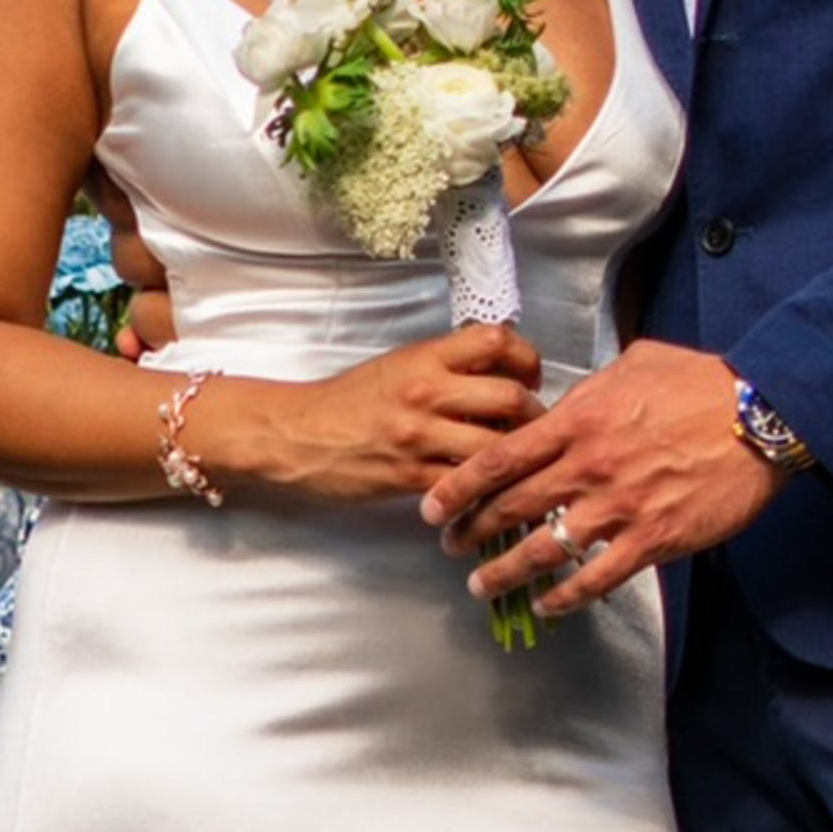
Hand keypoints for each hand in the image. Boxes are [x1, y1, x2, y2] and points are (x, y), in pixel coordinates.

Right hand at [226, 325, 542, 507]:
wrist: (297, 434)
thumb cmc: (348, 400)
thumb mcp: (398, 365)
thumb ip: (446, 366)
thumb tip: (499, 374)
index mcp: (425, 357)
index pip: (496, 340)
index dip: (526, 357)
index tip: (530, 375)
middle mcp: (427, 391)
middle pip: (510, 396)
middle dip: (535, 414)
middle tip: (534, 426)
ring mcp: (420, 435)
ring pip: (496, 445)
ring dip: (515, 456)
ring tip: (514, 461)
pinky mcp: (410, 476)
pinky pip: (465, 484)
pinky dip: (483, 490)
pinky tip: (486, 491)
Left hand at [424, 340, 781, 613]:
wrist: (760, 414)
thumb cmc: (702, 383)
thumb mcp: (634, 363)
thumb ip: (591, 387)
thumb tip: (568, 398)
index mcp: (579, 420)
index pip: (499, 459)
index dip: (457, 487)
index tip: (433, 506)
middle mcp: (589, 466)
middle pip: (511, 507)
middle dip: (472, 531)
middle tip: (450, 545)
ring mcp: (620, 507)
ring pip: (544, 549)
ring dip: (505, 572)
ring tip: (482, 584)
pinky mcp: (653, 539)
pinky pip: (597, 578)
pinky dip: (565, 598)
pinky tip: (546, 607)